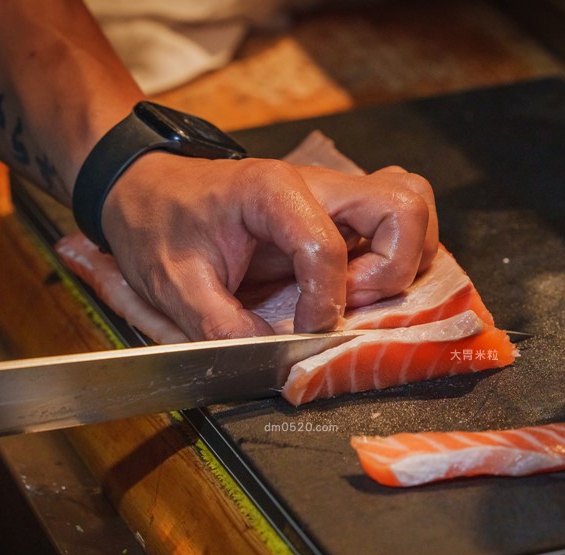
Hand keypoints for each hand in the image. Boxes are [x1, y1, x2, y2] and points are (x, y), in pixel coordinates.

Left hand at [101, 154, 438, 339]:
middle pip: (402, 208)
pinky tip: (363, 282)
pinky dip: (402, 254)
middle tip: (350, 303)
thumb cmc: (160, 225)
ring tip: (360, 294)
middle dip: (390, 271)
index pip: (327, 246)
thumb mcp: (174, 284)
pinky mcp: (344, 212)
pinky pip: (401, 219)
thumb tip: (277, 360)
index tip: (304, 332)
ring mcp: (337, 195)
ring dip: (406, 259)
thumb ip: (222, 325)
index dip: (324, 303)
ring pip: (414, 205)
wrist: (150, 192)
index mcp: (272, 191)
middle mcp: (318, 184)